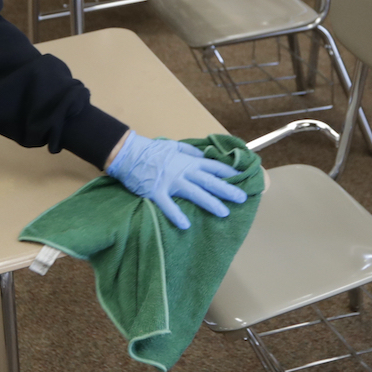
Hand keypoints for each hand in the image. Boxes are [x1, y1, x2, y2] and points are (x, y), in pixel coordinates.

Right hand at [106, 131, 246, 229]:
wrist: (129, 154)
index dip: (229, 173)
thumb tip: (204, 156)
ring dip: (210, 203)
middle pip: (209, 181)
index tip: (242, 178)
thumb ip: (190, 152)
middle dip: (227, 190)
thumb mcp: (175, 146)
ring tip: (224, 213)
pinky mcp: (157, 192)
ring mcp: (171, 182)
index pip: (213, 167)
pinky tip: (186, 225)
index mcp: (189, 161)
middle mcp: (183, 171)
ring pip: (195, 193)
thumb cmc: (152, 150)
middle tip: (242, 199)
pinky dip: (177, 215)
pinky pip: (168, 206)